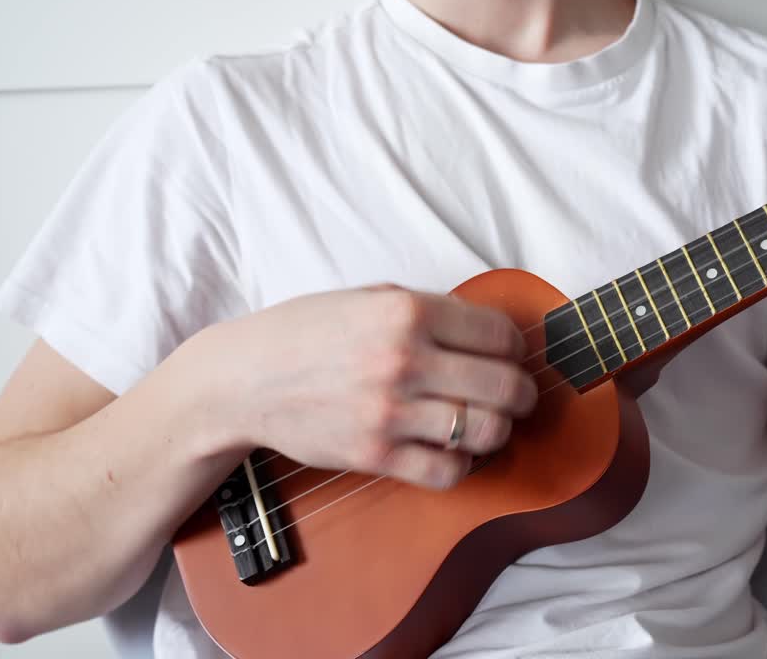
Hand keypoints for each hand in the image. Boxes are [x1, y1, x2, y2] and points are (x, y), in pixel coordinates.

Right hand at [194, 286, 536, 489]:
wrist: (244, 379)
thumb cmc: (307, 332)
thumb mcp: (370, 296)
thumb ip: (430, 308)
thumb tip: (491, 329)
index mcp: (406, 311)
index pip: (500, 334)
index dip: (515, 347)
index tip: (510, 355)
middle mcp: (403, 359)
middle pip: (506, 386)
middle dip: (522, 393)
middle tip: (517, 395)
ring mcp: (389, 411)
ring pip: (487, 431)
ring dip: (499, 430)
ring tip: (488, 423)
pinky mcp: (374, 454)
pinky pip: (448, 471)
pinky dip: (462, 465)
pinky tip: (453, 451)